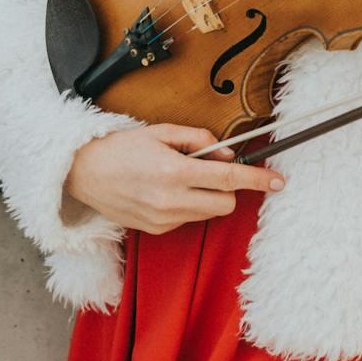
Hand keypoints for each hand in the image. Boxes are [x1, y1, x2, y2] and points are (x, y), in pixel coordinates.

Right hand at [63, 123, 285, 234]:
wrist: (83, 173)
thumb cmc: (121, 147)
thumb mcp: (161, 131)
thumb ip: (199, 139)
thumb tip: (228, 153)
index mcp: (174, 171)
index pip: (228, 178)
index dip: (257, 179)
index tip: (278, 181)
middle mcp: (171, 200)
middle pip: (225, 203)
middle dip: (227, 187)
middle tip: (211, 169)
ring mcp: (163, 219)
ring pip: (208, 212)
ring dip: (206, 195)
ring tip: (179, 177)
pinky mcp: (156, 230)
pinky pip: (187, 218)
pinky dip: (187, 204)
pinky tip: (164, 190)